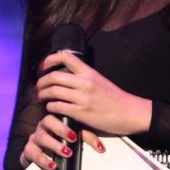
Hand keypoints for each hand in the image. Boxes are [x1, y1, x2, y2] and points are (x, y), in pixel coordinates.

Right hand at [20, 115, 104, 169]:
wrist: (46, 154)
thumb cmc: (63, 141)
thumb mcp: (77, 137)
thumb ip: (88, 138)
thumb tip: (101, 148)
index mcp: (54, 120)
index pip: (58, 114)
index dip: (64, 125)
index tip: (74, 137)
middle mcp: (43, 126)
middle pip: (46, 121)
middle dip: (59, 130)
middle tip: (71, 142)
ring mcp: (35, 138)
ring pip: (39, 137)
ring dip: (53, 145)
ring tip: (66, 153)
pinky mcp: (29, 150)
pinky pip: (30, 152)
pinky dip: (42, 159)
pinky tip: (52, 165)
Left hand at [34, 50, 151, 136]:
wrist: (132, 112)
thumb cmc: (116, 99)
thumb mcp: (100, 82)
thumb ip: (84, 79)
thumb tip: (66, 79)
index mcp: (89, 72)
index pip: (66, 57)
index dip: (50, 59)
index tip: (42, 66)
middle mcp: (85, 82)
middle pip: (54, 76)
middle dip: (41, 82)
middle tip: (37, 88)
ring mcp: (83, 97)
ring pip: (53, 91)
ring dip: (42, 95)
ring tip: (40, 98)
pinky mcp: (82, 112)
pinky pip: (58, 107)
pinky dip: (50, 107)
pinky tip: (51, 108)